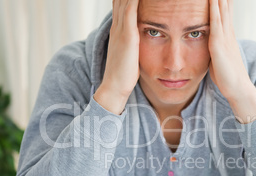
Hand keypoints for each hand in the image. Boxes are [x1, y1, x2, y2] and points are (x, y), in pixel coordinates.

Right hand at [94, 0, 139, 114]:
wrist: (114, 88)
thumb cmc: (124, 73)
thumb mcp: (129, 52)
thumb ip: (133, 40)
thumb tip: (140, 36)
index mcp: (119, 28)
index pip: (122, 1)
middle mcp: (118, 24)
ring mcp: (121, 29)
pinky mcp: (127, 35)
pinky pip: (131, 9)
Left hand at [208, 0, 255, 122]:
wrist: (238, 88)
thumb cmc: (227, 75)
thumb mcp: (218, 57)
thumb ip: (214, 47)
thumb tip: (207, 43)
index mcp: (227, 35)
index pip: (224, 11)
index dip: (221, 0)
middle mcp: (227, 33)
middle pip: (225, 6)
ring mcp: (224, 38)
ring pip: (221, 10)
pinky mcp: (219, 45)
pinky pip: (215, 23)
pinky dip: (213, 10)